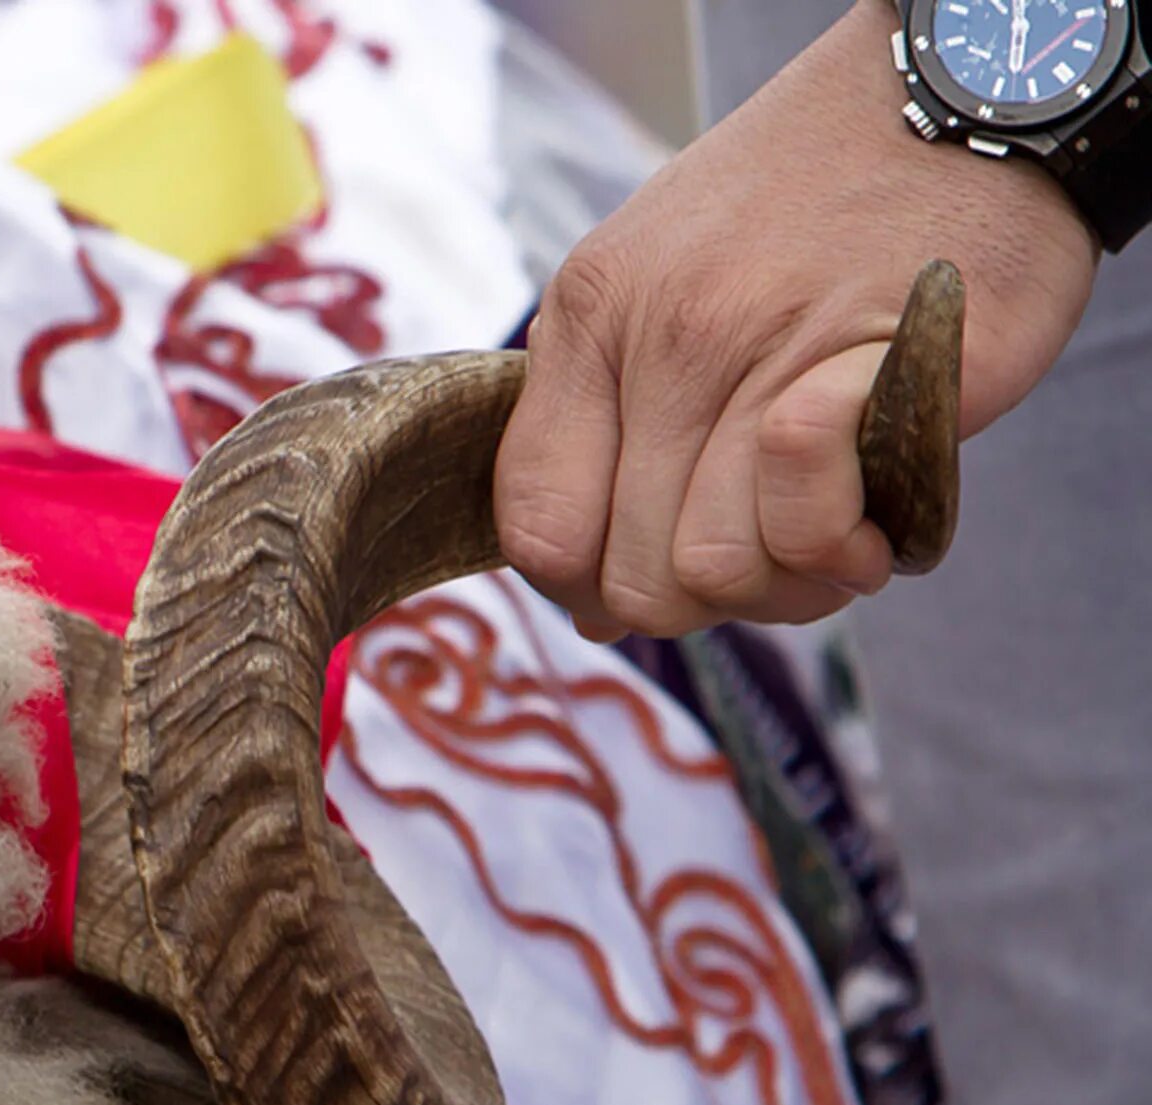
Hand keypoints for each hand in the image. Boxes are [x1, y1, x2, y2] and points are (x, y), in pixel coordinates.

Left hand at [495, 1, 1097, 638]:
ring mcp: (759, 349)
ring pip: (716, 573)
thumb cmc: (815, 209)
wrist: (964, 99)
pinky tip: (877, 516)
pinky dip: (841, 545)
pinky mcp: (870, 368)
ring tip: (838, 531)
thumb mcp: (662, 280)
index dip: (592, 588)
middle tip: (773, 553)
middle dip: (707, 602)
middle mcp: (661, 334)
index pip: (537, 530)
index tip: (661, 569)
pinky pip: (804, 522)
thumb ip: (610, 424)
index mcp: (591, 317)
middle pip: (631, 580)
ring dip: (788, 585)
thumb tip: (589, 609)